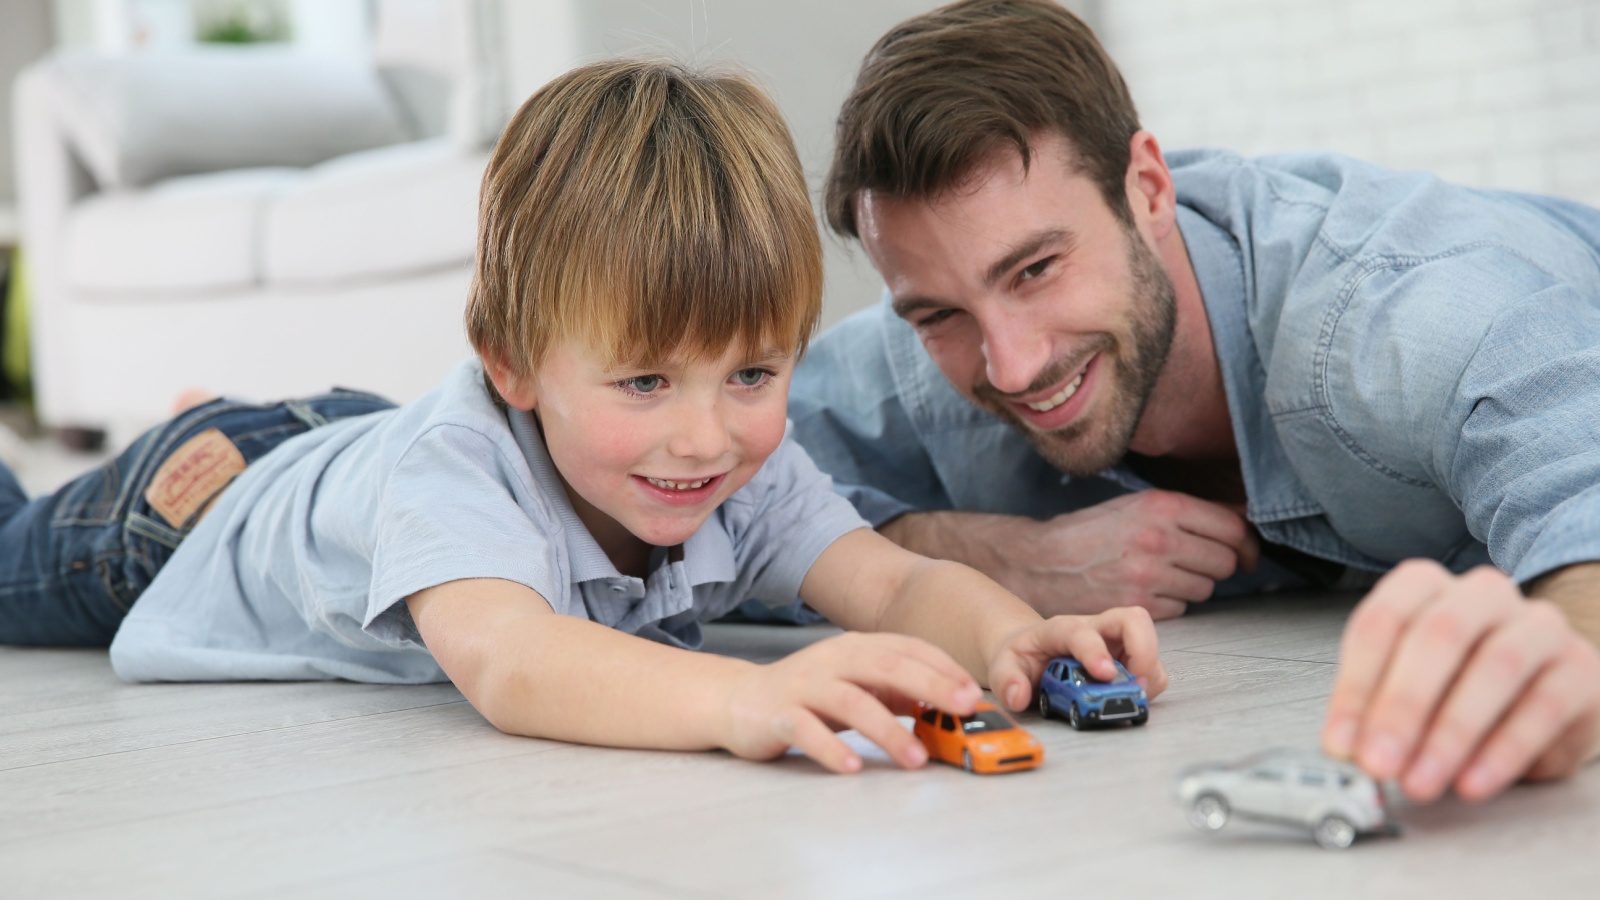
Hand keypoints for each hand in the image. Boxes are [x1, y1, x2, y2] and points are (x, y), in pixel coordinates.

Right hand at [722, 632, 981, 773]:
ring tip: (915, 758)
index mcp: (857, 648)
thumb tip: (947, 705)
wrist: (738, 700)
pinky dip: (832, 748)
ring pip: (851, 701)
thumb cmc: (808, 695)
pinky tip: (853, 766)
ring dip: (887, 730)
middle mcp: (833, 660)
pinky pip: (807, 730)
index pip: (907, 648)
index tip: (973, 692)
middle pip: (886, 666)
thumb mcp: (857, 685)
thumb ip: (896, 691)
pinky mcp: (780, 714)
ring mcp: (805, 685)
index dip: (942, 667)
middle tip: (963, 709)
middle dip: (929, 685)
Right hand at [965, 491, 1258, 617]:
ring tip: (1164, 577)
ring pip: (1205, 589)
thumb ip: (1187, 512)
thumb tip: (1243, 518)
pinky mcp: (1137, 605)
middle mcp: (1158, 539)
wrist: (1040, 561)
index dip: (1246, 544)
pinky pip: (1180, 610)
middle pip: (1224, 562)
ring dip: (1193, 586)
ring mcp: (1148, 575)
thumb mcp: (1136, 506)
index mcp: (1161, 506)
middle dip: (1218, 566)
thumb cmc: (1090, 532)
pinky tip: (1146, 592)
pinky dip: (1170, 605)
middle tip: (1197, 564)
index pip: (1231, 528)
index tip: (1246, 554)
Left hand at [984, 606, 1168, 711]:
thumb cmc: (1023, 657)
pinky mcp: (1129, 660)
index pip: (1082, 631)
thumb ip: (1006, 681)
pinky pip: (1152, 669)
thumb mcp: (1004, 667)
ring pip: (1150, 643)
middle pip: (1134, 619)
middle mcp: (1095, 630)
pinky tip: (1128, 697)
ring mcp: (1116, 643)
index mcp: (1061, 629)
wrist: (1032, 654)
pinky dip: (1149, 686)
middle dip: (1143, 650)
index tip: (1104, 674)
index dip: (1095, 651)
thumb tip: (1018, 696)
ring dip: (1148, 673)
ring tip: (1131, 696)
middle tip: (1136, 683)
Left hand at [1321, 560, 1599, 801]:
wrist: (1544, 689)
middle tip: (1380, 762)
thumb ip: (1375, 708)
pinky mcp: (1581, 668)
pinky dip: (1504, 751)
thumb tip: (1348, 746)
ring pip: (1496, 666)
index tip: (1342, 742)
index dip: (1357, 686)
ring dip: (1451, 733)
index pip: (1382, 622)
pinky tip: (1474, 781)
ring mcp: (1538, 625)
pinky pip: (1544, 706)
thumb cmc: (1461, 682)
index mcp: (1426, 585)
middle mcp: (1482, 594)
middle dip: (1402, 707)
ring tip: (1422, 780)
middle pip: (1438, 636)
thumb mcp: (1407, 686)